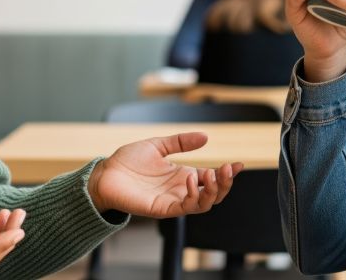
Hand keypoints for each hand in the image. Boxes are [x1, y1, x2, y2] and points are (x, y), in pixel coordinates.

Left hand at [87, 132, 243, 217]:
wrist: (105, 174)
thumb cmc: (128, 162)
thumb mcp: (159, 145)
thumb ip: (180, 142)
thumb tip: (205, 137)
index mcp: (183, 175)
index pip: (212, 178)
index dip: (228, 173)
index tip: (240, 164)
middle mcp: (181, 190)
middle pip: (214, 194)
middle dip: (226, 183)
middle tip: (230, 169)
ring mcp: (173, 201)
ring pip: (204, 204)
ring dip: (214, 191)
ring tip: (214, 174)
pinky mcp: (162, 209)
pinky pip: (185, 208)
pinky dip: (193, 195)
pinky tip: (191, 178)